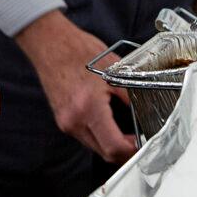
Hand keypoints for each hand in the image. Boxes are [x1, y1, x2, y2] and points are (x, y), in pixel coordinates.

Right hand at [15, 11, 136, 163]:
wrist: (50, 43)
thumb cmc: (78, 51)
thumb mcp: (114, 70)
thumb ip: (132, 95)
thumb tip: (147, 114)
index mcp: (88, 108)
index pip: (114, 147)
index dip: (132, 151)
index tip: (143, 143)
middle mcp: (74, 120)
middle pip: (105, 153)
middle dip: (124, 152)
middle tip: (138, 141)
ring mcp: (65, 122)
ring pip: (95, 147)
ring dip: (111, 145)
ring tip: (126, 133)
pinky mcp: (62, 120)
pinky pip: (85, 137)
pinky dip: (100, 136)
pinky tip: (109, 123)